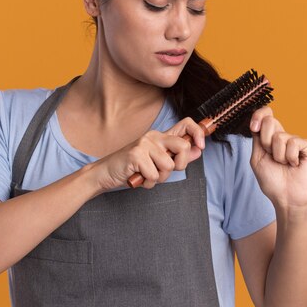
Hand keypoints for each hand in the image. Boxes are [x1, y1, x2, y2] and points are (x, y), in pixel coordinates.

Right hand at [89, 118, 205, 191]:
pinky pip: (154, 175)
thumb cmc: (132, 169)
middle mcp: (153, 137)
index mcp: (160, 137)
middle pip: (183, 147)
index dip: (198, 133)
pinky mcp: (136, 155)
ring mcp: (144, 144)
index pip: (186, 124)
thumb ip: (177, 156)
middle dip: (180, 165)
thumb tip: (198, 150)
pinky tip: (138, 178)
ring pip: (169, 166)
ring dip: (159, 178)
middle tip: (164, 171)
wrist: (105, 173)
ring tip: (146, 175)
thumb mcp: (157, 162)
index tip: (201, 146)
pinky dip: (147, 183)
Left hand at [249, 107, 306, 210]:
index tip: (254, 127)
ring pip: (280, 136)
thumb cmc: (272, 181)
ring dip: (278, 155)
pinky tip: (294, 164)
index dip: (258, 115)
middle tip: (271, 157)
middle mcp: (281, 137)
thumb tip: (258, 121)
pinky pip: (294, 143)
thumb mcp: (257, 159)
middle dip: (266, 142)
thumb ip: (257, 139)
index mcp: (268, 138)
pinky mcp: (306, 147)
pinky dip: (290, 157)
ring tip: (284, 164)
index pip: (264, 116)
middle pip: (270, 121)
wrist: (286, 198)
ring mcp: (294, 141)